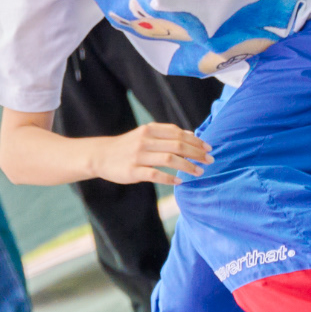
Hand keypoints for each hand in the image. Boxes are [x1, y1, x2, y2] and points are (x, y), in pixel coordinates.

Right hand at [90, 123, 213, 186]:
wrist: (101, 155)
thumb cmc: (128, 146)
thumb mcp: (145, 134)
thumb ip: (166, 135)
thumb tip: (192, 136)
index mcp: (150, 129)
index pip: (178, 133)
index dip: (195, 140)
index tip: (208, 148)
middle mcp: (145, 141)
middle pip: (177, 145)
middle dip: (196, 153)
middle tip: (209, 160)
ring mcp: (139, 156)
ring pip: (169, 159)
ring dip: (187, 166)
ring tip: (199, 171)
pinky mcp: (133, 171)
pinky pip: (155, 175)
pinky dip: (170, 178)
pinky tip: (180, 182)